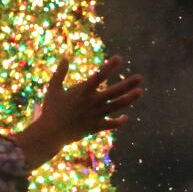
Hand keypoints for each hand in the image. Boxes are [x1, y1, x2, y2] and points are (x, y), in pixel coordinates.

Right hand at [17, 55, 143, 153]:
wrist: (51, 133)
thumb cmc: (51, 109)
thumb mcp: (53, 89)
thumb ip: (60, 73)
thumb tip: (65, 57)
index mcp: (83, 91)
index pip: (99, 76)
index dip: (109, 67)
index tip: (119, 58)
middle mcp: (92, 102)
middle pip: (114, 92)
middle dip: (128, 84)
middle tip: (141, 77)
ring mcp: (96, 115)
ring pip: (116, 106)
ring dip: (129, 99)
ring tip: (140, 91)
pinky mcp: (96, 127)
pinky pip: (112, 124)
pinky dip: (120, 121)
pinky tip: (126, 117)